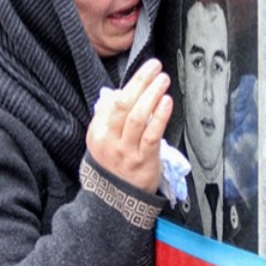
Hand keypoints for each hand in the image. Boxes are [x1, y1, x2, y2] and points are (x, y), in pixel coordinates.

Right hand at [86, 59, 172, 192]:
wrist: (114, 198)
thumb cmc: (112, 162)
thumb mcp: (101, 138)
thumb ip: (107, 114)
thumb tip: (119, 92)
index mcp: (99, 131)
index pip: (114, 100)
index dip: (133, 82)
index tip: (147, 68)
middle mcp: (110, 139)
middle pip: (124, 105)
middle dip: (141, 82)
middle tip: (155, 67)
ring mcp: (127, 151)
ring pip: (137, 118)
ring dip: (151, 95)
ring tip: (163, 81)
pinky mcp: (144, 161)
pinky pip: (152, 135)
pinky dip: (160, 117)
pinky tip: (166, 103)